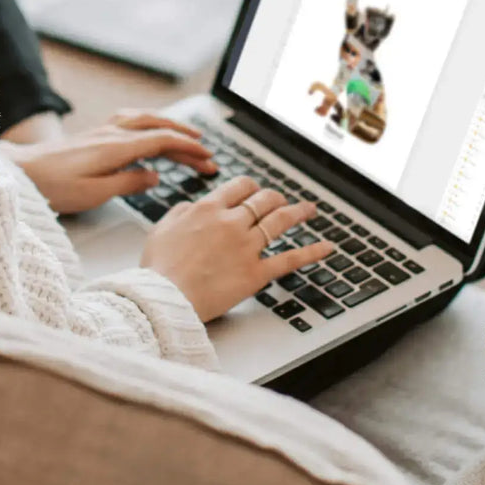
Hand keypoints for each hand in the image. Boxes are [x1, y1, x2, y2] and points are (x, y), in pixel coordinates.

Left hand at [9, 110, 216, 214]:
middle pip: (158, 128)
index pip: (162, 141)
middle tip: (207, 153)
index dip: (188, 149)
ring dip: (170, 126)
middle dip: (186, 138)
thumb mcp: (93, 194)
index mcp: (116, 148)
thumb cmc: (52, 187)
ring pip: (145, 119)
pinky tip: (151, 129)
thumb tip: (154, 176)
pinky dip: (150, 122)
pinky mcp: (93, 134)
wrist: (19, 171)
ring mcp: (102, 131)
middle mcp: (111, 133)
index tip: (207, 158)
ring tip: (188, 136)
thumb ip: (128, 183)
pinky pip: (131, 120)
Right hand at [140, 176, 335, 322]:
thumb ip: (181, 212)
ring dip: (297, 212)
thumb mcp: (160, 228)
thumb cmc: (158, 268)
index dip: (250, 187)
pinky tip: (327, 247)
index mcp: (208, 209)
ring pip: (280, 221)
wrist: (164, 297)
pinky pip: (290, 259)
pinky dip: (312, 252)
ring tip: (309, 209)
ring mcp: (247, 247)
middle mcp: (231, 222)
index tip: (254, 190)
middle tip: (280, 200)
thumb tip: (193, 206)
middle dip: (274, 197)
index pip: (239, 187)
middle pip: (263, 200)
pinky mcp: (256, 273)